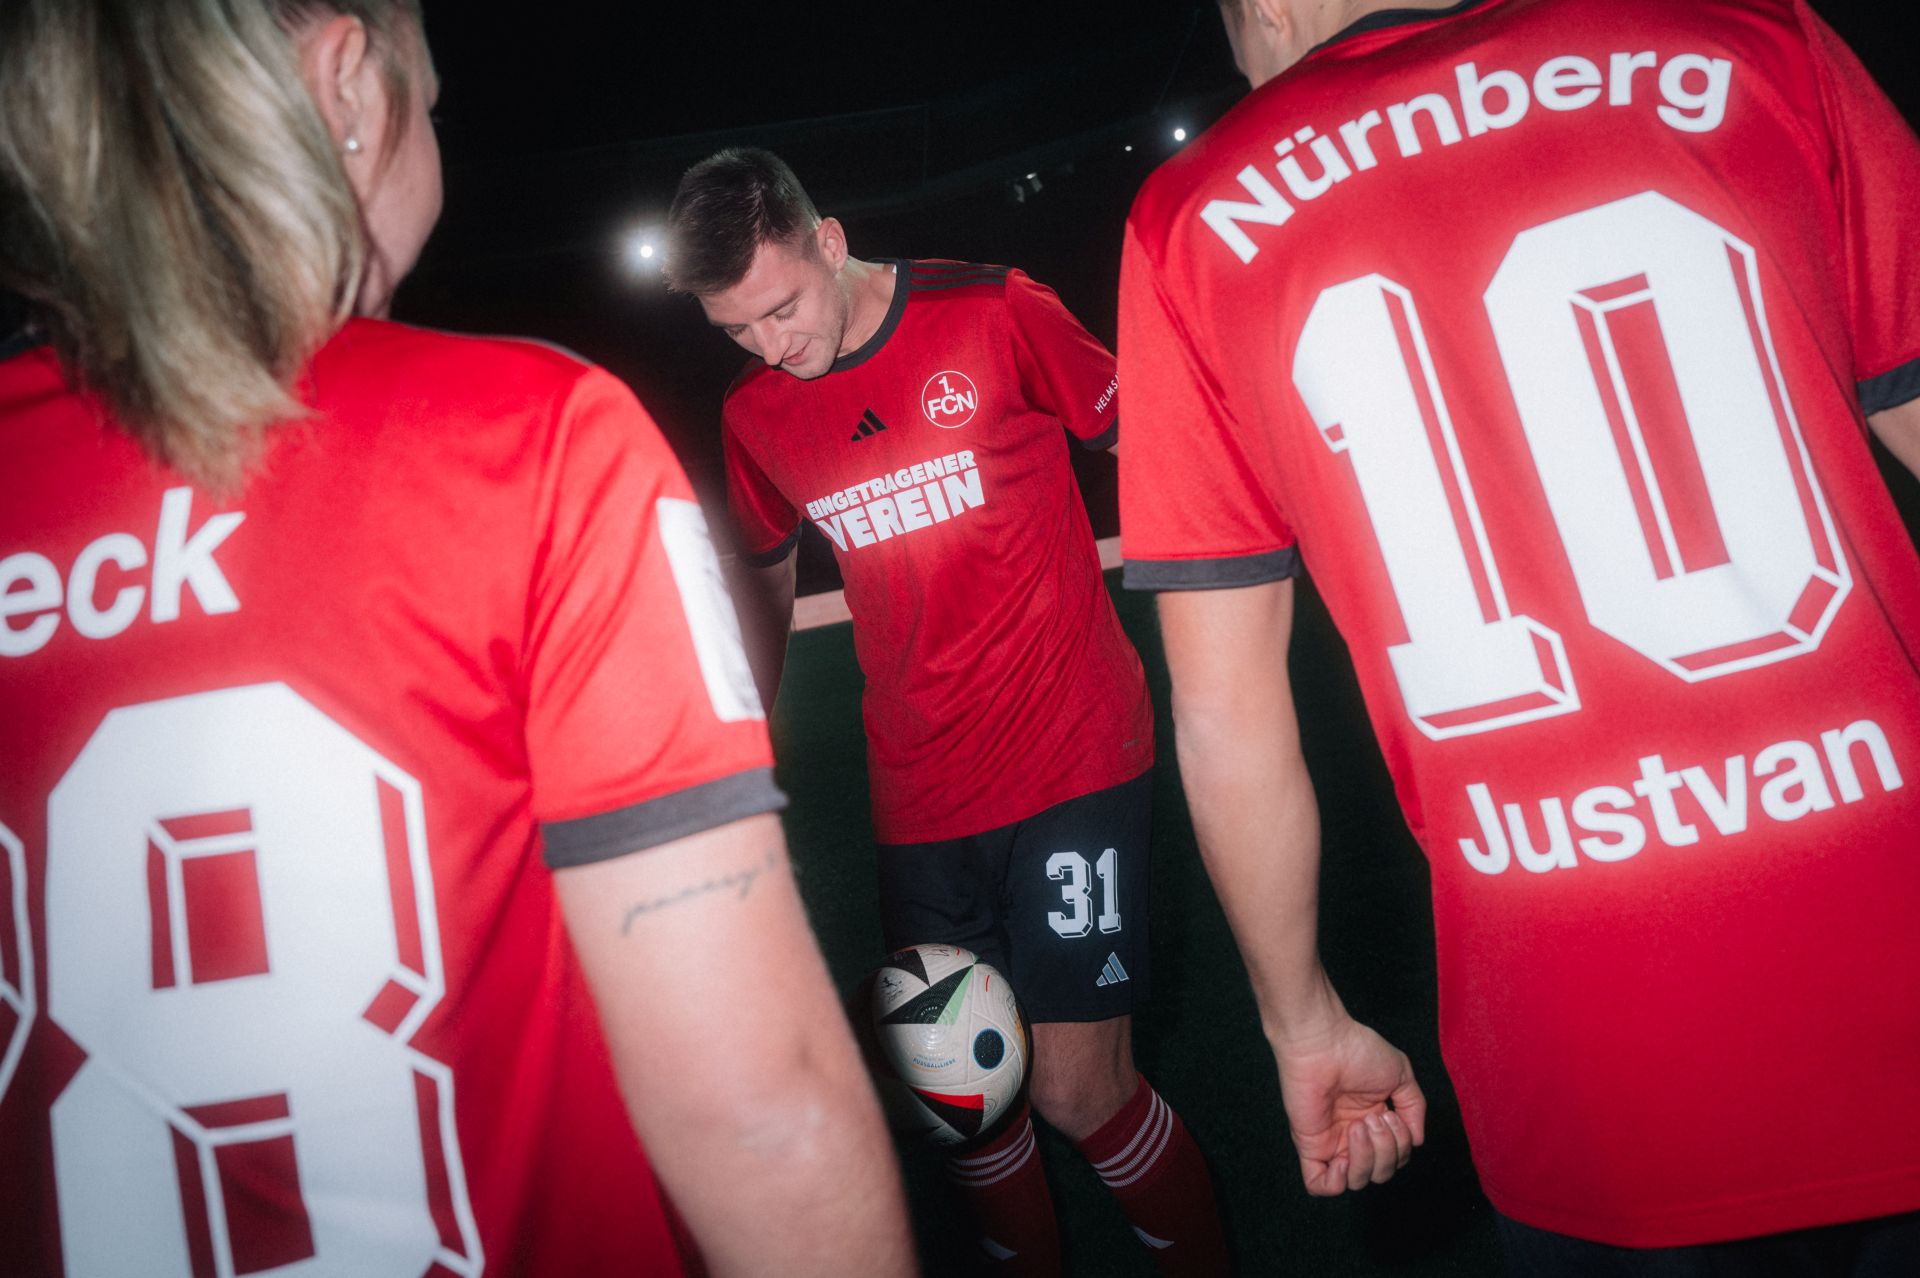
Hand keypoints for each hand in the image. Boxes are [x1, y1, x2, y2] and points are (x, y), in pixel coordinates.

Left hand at [1273, 1015, 1425, 1195]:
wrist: (1323, 1042)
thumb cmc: (1358, 1050)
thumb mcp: (1401, 1076)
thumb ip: (1415, 1108)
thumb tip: (1418, 1141)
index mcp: (1373, 1120)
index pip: (1396, 1157)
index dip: (1401, 1146)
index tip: (1391, 1115)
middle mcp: (1352, 1135)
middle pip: (1380, 1173)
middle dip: (1386, 1152)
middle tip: (1375, 1118)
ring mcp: (1331, 1142)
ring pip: (1356, 1181)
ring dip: (1367, 1159)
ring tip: (1360, 1126)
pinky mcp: (1309, 1145)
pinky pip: (1320, 1184)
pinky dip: (1337, 1182)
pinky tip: (1342, 1159)